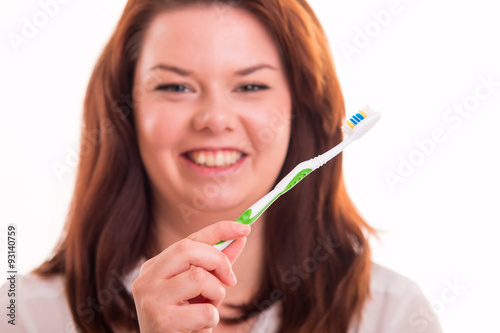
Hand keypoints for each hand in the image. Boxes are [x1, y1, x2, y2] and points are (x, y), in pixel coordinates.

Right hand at [132, 221, 250, 331]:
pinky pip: (204, 311)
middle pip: (188, 250)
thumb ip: (217, 264)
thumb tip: (240, 237)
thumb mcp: (202, 289)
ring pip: (198, 278)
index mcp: (155, 267)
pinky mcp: (161, 320)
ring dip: (216, 294)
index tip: (245, 227)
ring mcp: (151, 299)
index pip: (189, 239)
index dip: (219, 230)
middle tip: (230, 280)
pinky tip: (199, 328)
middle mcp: (147, 279)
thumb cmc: (186, 320)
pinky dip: (212, 320)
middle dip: (219, 261)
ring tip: (208, 310)